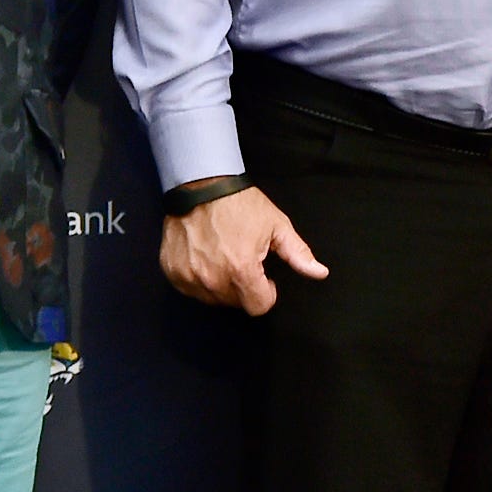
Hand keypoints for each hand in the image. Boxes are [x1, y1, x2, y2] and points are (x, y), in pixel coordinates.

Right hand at [159, 185, 324, 315]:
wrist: (200, 185)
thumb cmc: (241, 204)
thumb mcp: (276, 226)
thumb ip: (298, 254)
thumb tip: (320, 273)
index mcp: (241, 270)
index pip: (258, 307)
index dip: (266, 293)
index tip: (264, 277)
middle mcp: (213, 278)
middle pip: (236, 303)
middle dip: (244, 287)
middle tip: (243, 260)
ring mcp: (189, 276)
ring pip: (212, 299)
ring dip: (221, 285)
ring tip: (224, 257)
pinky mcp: (172, 271)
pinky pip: (190, 289)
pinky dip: (199, 279)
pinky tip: (205, 258)